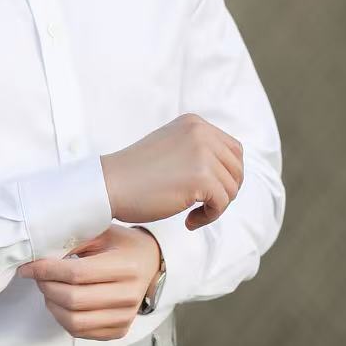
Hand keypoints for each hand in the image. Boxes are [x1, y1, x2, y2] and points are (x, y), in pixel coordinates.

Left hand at [15, 222, 162, 340]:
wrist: (151, 265)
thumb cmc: (122, 246)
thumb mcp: (101, 233)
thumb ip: (73, 242)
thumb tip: (38, 256)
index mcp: (127, 268)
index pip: (77, 274)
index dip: (46, 271)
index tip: (29, 267)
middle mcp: (129, 296)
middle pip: (73, 299)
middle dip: (47, 287)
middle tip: (38, 276)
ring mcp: (125, 317)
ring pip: (74, 321)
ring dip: (52, 305)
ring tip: (49, 289)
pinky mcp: (119, 331)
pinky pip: (80, 332)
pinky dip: (63, 318)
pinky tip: (61, 302)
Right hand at [100, 112, 243, 229]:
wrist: (108, 186)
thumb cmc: (134, 174)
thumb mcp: (170, 147)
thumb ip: (197, 150)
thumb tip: (230, 171)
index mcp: (195, 123)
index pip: (233, 150)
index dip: (226, 175)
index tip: (207, 192)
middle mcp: (202, 132)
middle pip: (237, 168)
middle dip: (225, 191)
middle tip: (203, 206)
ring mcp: (202, 154)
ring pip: (231, 188)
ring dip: (215, 207)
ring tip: (192, 214)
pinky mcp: (201, 177)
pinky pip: (222, 204)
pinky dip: (209, 217)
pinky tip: (188, 221)